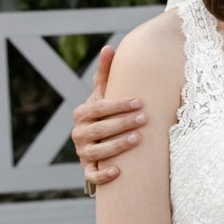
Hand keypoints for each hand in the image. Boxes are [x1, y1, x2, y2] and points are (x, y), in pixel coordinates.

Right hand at [72, 44, 148, 189]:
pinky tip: (119, 171)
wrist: (101, 139)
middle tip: (144, 119)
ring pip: (96, 151)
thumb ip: (107, 72)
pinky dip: (103, 175)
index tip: (139, 103)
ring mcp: (83, 152)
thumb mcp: (106, 93)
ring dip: (117, 145)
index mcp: (82, 113)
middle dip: (121, 123)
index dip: (118, 105)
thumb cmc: (107, 112)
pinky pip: (92, 175)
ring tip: (137, 139)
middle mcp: (79, 133)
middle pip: (98, 129)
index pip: (99, 108)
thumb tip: (109, 47)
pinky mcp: (88, 170)